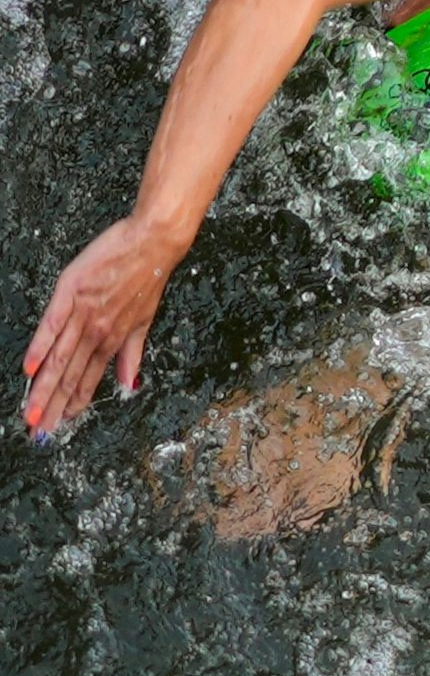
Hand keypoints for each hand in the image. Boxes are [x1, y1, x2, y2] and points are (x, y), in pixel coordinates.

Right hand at [22, 213, 186, 438]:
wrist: (153, 242)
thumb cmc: (148, 278)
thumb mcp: (144, 320)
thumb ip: (132, 354)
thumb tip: (130, 385)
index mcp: (113, 339)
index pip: (88, 380)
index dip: (73, 405)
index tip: (58, 427)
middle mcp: (98, 331)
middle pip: (71, 376)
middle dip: (53, 407)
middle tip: (38, 432)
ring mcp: (84, 313)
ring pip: (61, 358)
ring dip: (44, 388)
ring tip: (33, 413)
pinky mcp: (71, 292)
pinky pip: (53, 325)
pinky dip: (42, 346)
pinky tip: (30, 367)